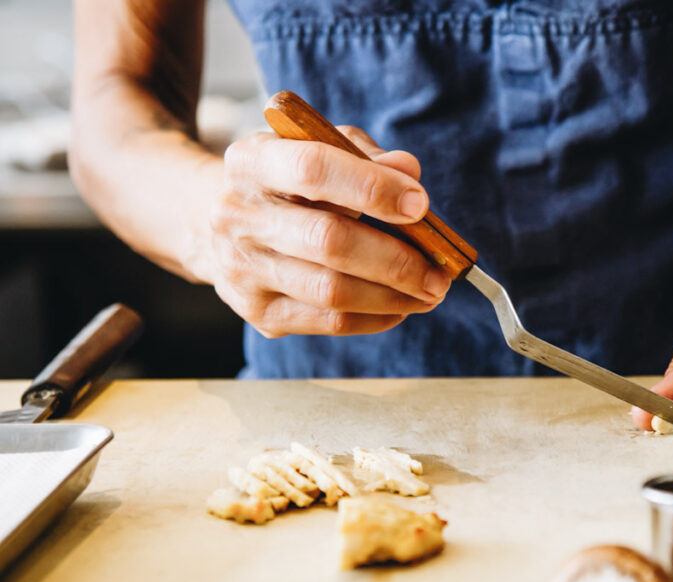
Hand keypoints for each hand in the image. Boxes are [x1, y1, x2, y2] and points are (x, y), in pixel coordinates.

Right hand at [197, 126, 449, 336]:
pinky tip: (400, 306)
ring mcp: (244, 269)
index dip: (372, 188)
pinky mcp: (258, 312)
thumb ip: (364, 156)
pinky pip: (329, 322)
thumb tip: (409, 173)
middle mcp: (239, 215)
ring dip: (393, 296)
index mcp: (253, 161)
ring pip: (332, 291)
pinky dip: (375, 317)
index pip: (313, 169)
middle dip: (396, 259)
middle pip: (328, 241)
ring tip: (431, 292)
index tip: (420, 205)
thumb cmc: (285, 182)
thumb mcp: (317, 149)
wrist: (212, 221)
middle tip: (440, 270)